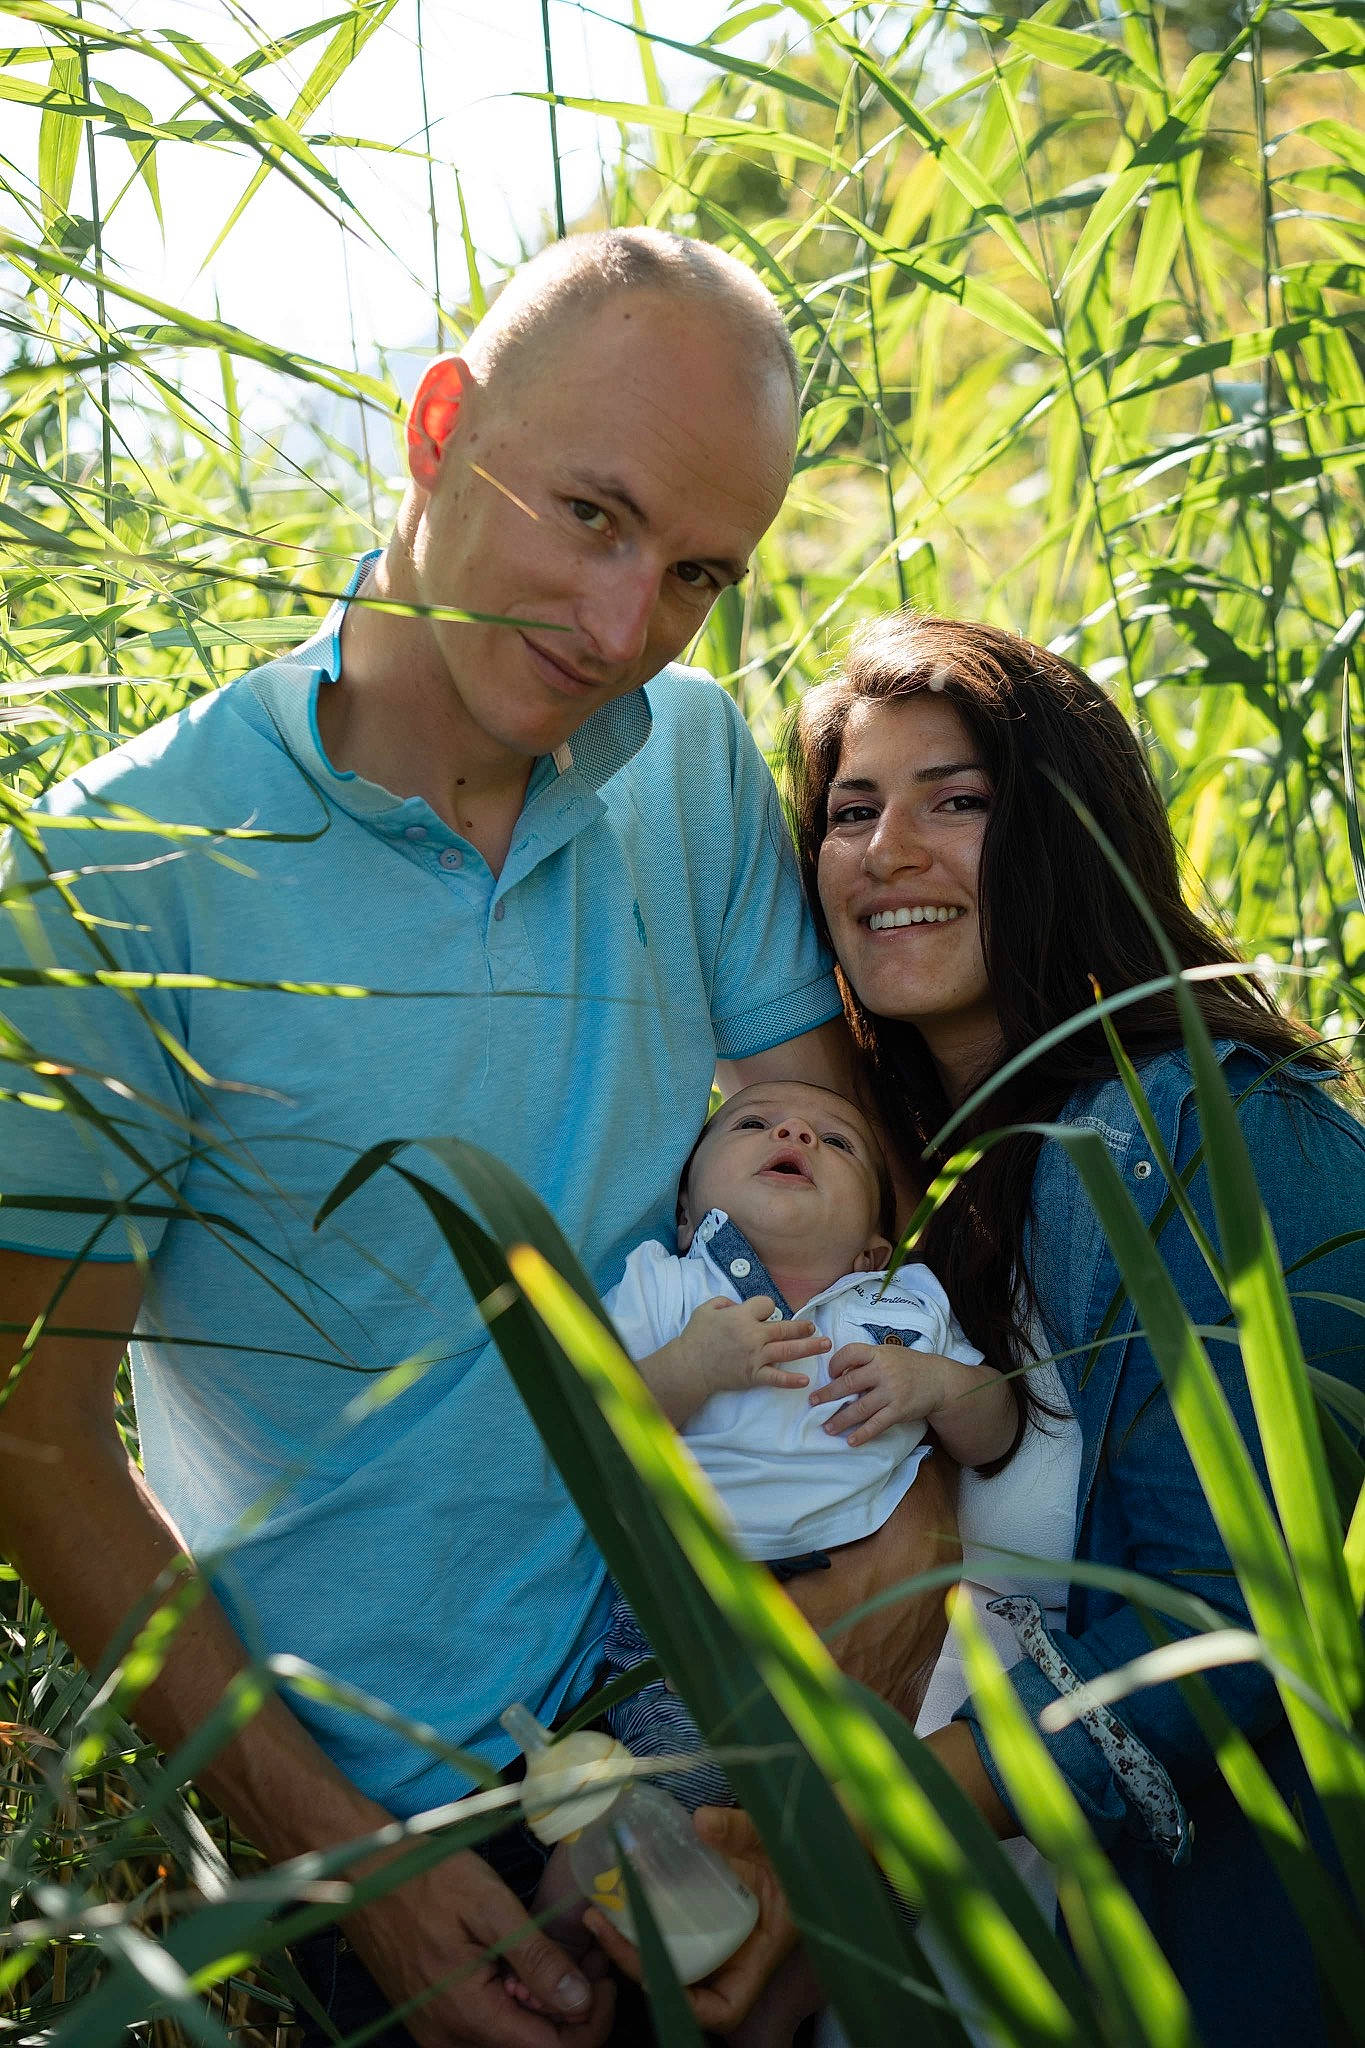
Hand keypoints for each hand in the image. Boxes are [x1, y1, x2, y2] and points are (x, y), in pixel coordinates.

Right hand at [346, 1846, 614, 2047]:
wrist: (362, 1871)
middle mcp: (449, 2038)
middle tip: (587, 1958)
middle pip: (531, 2047)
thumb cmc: (426, 1877)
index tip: (604, 1978)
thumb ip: (536, 1959)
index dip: (589, 2021)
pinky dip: (514, 2001)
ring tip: (561, 1953)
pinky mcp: (430, 2017)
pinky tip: (523, 1961)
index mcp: (469, 2016)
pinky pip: (485, 2026)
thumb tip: (581, 2001)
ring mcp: (436, 2031)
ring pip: (509, 2038)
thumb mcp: (490, 1907)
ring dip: (544, 2006)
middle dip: (571, 2010)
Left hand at [584, 1806, 797, 2032]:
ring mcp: (716, 1935)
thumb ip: (742, 1832)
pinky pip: (670, 1925)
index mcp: (759, 1954)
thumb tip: (701, 1822)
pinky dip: (646, 1915)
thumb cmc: (799, 1848)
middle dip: (638, 1962)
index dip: (686, 2004)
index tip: (651, 1973)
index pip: (723, 2008)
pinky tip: (622, 1890)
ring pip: (671, 1954)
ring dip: (634, 1940)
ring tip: (598, 1911)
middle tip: (601, 1924)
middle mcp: (734, 1954)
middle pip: (681, 1983)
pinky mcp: (704, 1912)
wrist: (806, 1834)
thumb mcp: (773, 1840)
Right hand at [677, 1294, 829, 1401]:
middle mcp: (752, 1335)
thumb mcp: (706, 1309)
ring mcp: (755, 1357)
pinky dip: (791, 1380)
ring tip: (825, 1344)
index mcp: (741, 1316)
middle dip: (803, 1327)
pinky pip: (776, 1378)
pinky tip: (805, 1380)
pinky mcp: (754, 1375)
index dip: (767, 1307)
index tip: (765, 1313)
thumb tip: (738, 1304)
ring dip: (809, 1347)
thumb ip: (724, 1301)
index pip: (767, 1305)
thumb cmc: (696, 1336)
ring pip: (787, 1350)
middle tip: (814, 1327)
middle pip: (784, 1328)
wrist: (689, 1367)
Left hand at [808, 1342, 952, 1446]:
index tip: (828, 1374)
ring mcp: (891, 1392)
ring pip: (859, 1408)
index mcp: (878, 1354)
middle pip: (848, 1383)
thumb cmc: (908, 1366)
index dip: (835, 1363)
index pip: (850, 1353)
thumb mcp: (888, 1354)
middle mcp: (883, 1372)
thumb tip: (839, 1374)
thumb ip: (866, 1361)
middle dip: (828, 1395)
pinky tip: (851, 1440)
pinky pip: (876, 1424)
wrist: (939, 1380)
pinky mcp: (899, 1411)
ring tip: (827, 1427)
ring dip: (840, 1419)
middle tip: (813, 1403)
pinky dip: (862, 1434)